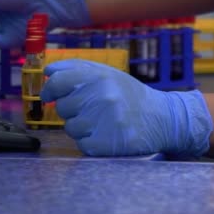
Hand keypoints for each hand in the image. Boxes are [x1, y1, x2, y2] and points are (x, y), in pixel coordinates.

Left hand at [40, 59, 213, 156]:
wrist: (164, 119)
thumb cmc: (131, 96)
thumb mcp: (109, 74)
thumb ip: (78, 69)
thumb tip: (49, 72)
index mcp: (99, 77)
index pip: (58, 81)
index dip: (50, 90)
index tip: (49, 96)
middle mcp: (100, 97)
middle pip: (62, 107)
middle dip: (73, 110)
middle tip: (92, 110)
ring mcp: (104, 121)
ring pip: (70, 128)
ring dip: (81, 127)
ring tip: (101, 122)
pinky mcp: (106, 144)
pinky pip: (82, 144)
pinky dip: (91, 142)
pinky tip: (106, 135)